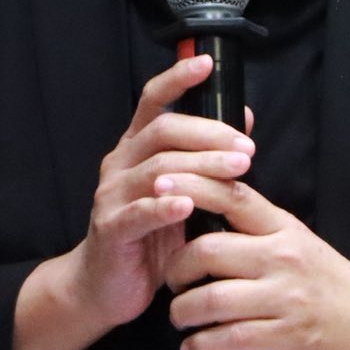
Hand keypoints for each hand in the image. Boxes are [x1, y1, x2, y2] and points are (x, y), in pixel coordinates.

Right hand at [64, 53, 255, 326]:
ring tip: (235, 172)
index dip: (176, 79)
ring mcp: (111, 196)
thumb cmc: (147, 236)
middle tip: (247, 147)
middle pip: (161, 131)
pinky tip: (188, 205)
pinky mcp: (110, 230)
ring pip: (156, 169)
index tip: (203, 62)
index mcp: (135, 149)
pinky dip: (164, 207)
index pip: (152, 102)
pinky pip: (137, 213)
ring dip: (200, 168)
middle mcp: (120, 164)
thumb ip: (205, 157)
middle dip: (208, 134)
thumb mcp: (181, 191)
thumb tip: (245, 119)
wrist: (102, 286)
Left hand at [162, 174, 349, 349]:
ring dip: (183, 312)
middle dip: (176, 268)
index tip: (159, 184)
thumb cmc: (331, 284)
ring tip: (180, 317)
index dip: (191, 187)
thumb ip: (257, 227)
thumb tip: (205, 206)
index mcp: (283, 228)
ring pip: (211, 299)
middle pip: (207, 251)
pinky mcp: (285, 338)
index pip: (231, 196)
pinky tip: (193, 348)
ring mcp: (284, 299)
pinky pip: (228, 340)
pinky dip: (200, 346)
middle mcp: (282, 257)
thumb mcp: (298, 242)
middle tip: (172, 280)